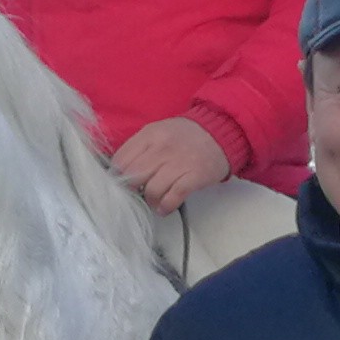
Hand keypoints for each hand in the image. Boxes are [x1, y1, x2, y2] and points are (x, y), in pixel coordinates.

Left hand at [110, 115, 234, 213]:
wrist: (220, 132)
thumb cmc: (185, 135)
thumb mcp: (158, 132)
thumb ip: (139, 148)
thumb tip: (121, 172)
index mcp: (149, 135)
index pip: (121, 160)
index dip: (119, 175)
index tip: (124, 182)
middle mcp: (161, 148)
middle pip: (134, 176)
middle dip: (133, 189)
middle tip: (139, 192)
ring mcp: (178, 163)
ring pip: (151, 190)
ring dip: (150, 201)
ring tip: (154, 201)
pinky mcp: (194, 177)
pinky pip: (172, 198)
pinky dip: (165, 207)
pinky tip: (164, 208)